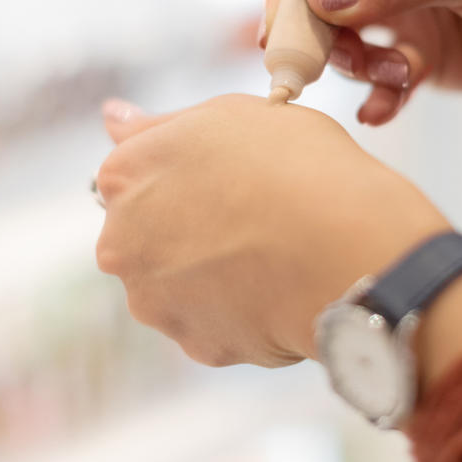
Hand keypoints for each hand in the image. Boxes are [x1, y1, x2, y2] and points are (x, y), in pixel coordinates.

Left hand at [94, 94, 453, 366]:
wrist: (348, 249)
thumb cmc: (299, 166)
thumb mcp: (233, 115)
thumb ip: (163, 124)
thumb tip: (113, 118)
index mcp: (125, 175)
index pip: (133, 174)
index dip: (187, 173)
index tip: (229, 176)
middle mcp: (123, 242)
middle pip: (148, 235)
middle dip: (189, 229)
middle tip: (256, 215)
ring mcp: (155, 301)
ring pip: (178, 285)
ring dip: (212, 274)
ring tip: (274, 254)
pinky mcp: (197, 346)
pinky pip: (215, 325)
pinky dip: (242, 313)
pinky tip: (281, 289)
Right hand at [262, 0, 461, 140]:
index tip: (284, 23)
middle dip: (314, 29)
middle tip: (308, 69)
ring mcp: (402, 1)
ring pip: (340, 34)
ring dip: (354, 63)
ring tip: (394, 78)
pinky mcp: (416, 49)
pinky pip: (374, 73)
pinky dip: (376, 94)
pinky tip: (385, 111)